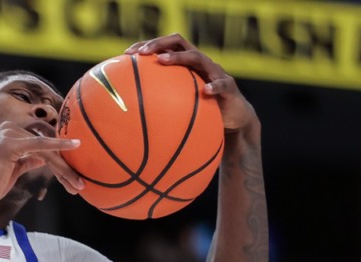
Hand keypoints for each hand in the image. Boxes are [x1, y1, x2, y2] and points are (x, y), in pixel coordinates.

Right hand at [0, 122, 80, 210]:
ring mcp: (9, 135)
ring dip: (64, 169)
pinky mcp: (10, 143)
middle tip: (79, 184)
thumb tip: (44, 157)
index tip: (74, 178)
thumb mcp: (14, 169)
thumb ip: (29, 159)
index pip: (42, 145)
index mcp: (10, 134)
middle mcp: (10, 129)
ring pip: (46, 150)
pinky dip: (58, 148)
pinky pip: (40, 145)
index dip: (60, 162)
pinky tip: (74, 146)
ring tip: (77, 184)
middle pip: (47, 147)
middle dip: (65, 167)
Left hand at [125, 34, 257, 132]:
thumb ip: (160, 103)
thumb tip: (128, 115)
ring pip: (197, 58)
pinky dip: (214, 86)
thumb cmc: (201, 111)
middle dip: (158, 44)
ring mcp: (215, 72)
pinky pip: (222, 84)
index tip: (127, 53)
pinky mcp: (229, 86)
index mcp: (186, 64)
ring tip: (161, 61)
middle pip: (179, 43)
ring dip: (178, 58)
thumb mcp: (179, 105)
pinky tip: (206, 91)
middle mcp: (200, 63)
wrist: (233, 120)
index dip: (147, 45)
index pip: (165, 46)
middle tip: (141, 53)